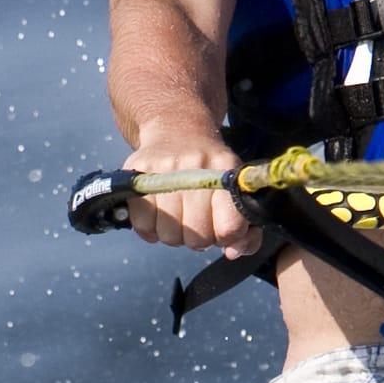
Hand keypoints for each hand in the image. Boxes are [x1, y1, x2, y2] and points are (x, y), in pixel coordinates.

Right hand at [123, 120, 260, 256]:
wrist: (177, 129)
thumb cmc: (211, 172)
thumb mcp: (236, 192)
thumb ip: (246, 231)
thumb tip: (232, 253)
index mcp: (226, 173)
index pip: (229, 227)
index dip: (226, 236)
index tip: (222, 228)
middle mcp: (195, 168)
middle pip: (197, 236)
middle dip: (199, 238)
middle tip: (197, 222)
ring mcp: (163, 170)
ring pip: (169, 235)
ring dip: (174, 235)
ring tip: (178, 217)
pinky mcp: (137, 174)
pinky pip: (142, 226)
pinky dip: (150, 230)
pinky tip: (159, 215)